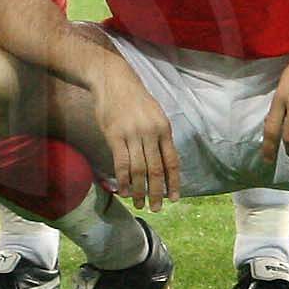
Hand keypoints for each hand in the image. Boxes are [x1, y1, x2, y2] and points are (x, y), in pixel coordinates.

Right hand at [91, 59, 182, 207]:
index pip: (172, 161)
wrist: (114, 80)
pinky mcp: (114, 136)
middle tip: (157, 208)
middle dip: (157, 192)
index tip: (175, 198)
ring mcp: (132, 135)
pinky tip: (123, 191)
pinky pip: (121, 164)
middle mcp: (150, 133)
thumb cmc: (135, 99)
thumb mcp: (155, 114)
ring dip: (139, 191)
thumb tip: (163, 163)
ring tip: (139, 203)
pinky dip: (123, 181)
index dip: (174, 182)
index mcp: (164, 128)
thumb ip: (159, 137)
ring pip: (138, 170)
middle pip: (156, 170)